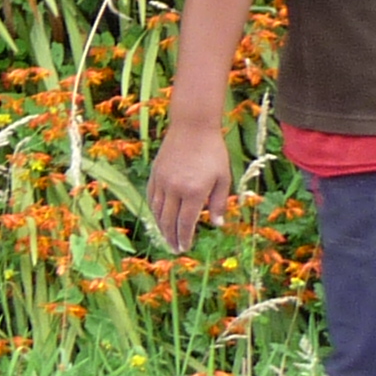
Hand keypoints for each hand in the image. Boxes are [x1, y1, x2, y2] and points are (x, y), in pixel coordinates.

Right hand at [146, 120, 231, 253]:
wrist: (192, 127)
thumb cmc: (213, 152)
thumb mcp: (223, 178)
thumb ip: (219, 203)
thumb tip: (217, 224)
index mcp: (194, 192)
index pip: (186, 222)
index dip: (184, 237)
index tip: (185, 248)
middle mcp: (175, 189)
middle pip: (169, 220)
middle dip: (171, 237)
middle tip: (174, 249)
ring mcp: (162, 181)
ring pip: (157, 210)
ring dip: (161, 226)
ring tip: (166, 236)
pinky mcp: (155, 173)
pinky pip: (151, 197)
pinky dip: (154, 210)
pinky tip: (158, 216)